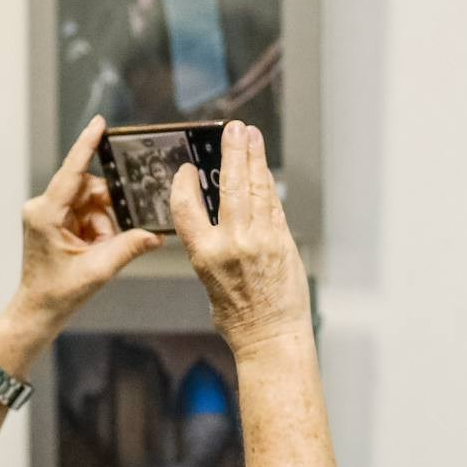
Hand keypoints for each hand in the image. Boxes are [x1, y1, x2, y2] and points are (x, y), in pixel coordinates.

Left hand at [9, 117, 164, 338]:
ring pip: (90, 202)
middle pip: (88, 189)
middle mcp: (42, 207)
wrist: (38, 310)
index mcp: (46, 214)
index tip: (100, 123)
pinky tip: (94, 248)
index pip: (72, 172)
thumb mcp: (99, 270)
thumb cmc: (59, 293)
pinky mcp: (52, 220)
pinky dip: (96, 229)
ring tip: (99, 250)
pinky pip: (84, 212)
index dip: (87, 146)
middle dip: (107, 212)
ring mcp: (46, 213)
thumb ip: (129, 247)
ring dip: (103, 224)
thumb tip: (156, 234)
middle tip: (111, 238)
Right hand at [174, 122, 310, 358]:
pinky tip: (263, 169)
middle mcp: (232, 243)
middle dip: (232, 151)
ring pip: (256, 188)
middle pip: (230, 185)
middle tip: (234, 129)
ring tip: (251, 136)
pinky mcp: (283, 241)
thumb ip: (211, 248)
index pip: (185, 206)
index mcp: (204, 255)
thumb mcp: (209, 281)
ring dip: (254, 158)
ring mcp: (261, 240)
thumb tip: (217, 221)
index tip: (187, 169)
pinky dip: (267, 184)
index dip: (184, 183)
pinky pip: (273, 204)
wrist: (271, 337)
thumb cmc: (238, 317)